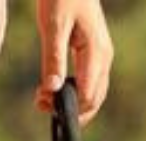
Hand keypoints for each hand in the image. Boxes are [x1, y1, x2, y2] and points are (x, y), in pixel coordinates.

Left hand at [34, 0, 112, 125]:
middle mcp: (104, 57)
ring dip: (73, 103)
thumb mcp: (52, 25)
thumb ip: (53, 58)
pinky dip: (76, 91)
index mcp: (96, 52)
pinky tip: (58, 87)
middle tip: (41, 105)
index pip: (88, 95)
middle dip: (71, 110)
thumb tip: (52, 90)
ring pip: (94, 94)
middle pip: (94, 100)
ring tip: (46, 98)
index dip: (67, 107)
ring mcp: (102, 56)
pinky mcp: (96, 53)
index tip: (42, 103)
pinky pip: (91, 82)